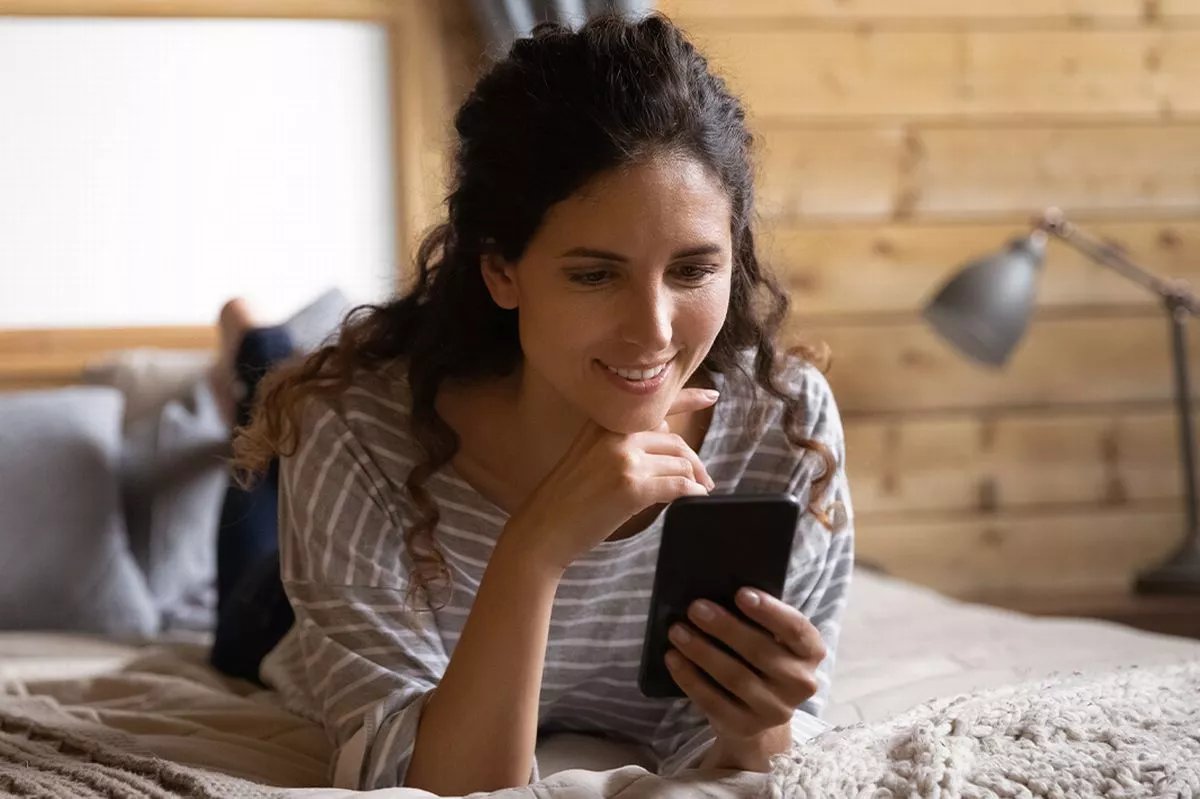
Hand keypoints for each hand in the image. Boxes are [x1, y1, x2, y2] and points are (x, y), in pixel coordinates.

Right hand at [501, 388, 718, 573]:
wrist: (543, 529)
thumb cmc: (565, 500)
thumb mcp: (587, 457)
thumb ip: (621, 445)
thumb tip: (662, 448)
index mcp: (604, 424)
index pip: (655, 406)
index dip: (688, 397)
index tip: (711, 395)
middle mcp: (615, 435)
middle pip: (674, 440)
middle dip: (695, 460)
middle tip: (705, 478)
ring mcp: (625, 459)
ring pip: (680, 462)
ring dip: (696, 479)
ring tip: (700, 490)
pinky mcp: (633, 487)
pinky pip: (678, 485)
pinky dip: (692, 492)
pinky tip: (696, 497)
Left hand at [665, 588, 826, 771]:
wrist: (756, 712)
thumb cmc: (760, 659)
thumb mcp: (770, 638)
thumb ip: (756, 620)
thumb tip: (717, 593)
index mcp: (811, 652)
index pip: (796, 629)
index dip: (770, 611)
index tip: (740, 593)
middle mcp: (800, 683)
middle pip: (761, 652)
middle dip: (725, 627)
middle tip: (695, 608)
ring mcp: (775, 710)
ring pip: (735, 677)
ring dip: (702, 651)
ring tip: (677, 631)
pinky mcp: (746, 727)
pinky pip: (713, 701)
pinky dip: (690, 678)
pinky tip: (674, 659)